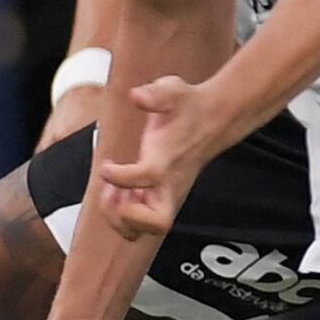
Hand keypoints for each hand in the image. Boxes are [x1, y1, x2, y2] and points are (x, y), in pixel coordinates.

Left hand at [86, 74, 209, 245]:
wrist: (213, 118)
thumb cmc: (188, 104)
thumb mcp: (172, 88)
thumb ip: (156, 93)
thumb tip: (138, 95)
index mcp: (169, 159)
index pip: (147, 177)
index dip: (121, 176)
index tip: (106, 166)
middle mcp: (170, 183)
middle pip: (157, 223)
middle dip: (127, 215)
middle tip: (112, 194)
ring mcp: (166, 194)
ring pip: (145, 230)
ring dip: (120, 219)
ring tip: (110, 194)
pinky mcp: (161, 197)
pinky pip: (140, 222)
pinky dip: (122, 215)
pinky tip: (114, 192)